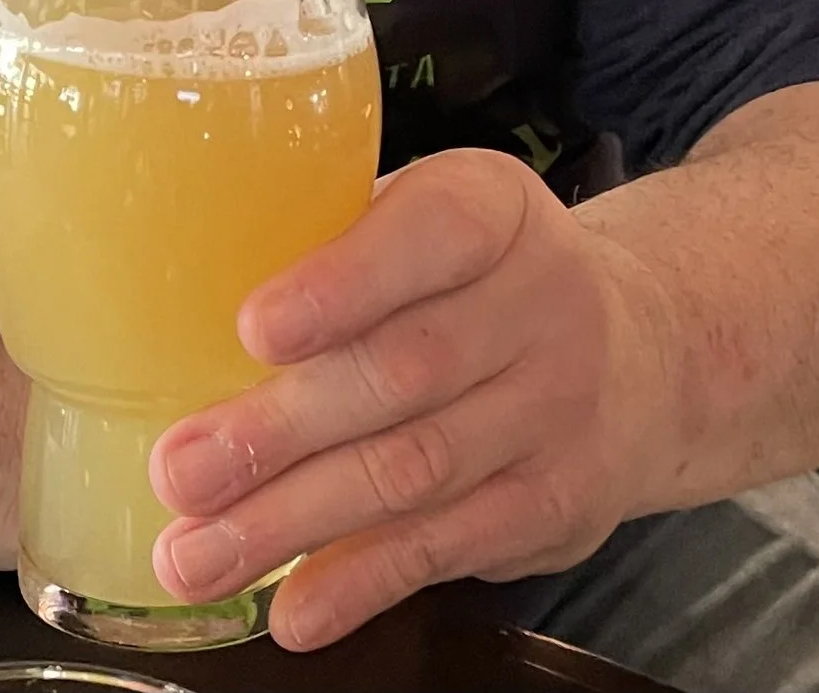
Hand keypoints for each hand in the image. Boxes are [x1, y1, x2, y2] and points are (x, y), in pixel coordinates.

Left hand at [146, 148, 682, 650]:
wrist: (640, 351)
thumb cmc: (477, 275)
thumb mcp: (429, 218)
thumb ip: (336, 241)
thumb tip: (179, 300)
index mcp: (494, 210)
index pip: (429, 236)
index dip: (340, 285)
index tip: (254, 330)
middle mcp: (541, 304)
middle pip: (404, 373)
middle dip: (281, 430)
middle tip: (181, 468)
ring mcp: (555, 413)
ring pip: (415, 472)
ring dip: (294, 521)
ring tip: (196, 551)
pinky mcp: (554, 508)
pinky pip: (447, 550)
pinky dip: (361, 584)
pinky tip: (291, 608)